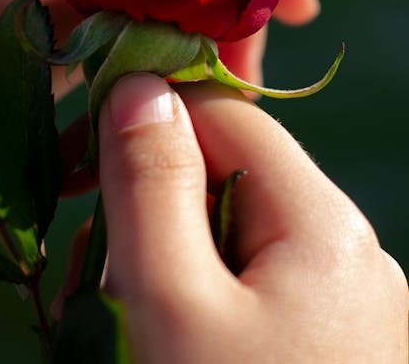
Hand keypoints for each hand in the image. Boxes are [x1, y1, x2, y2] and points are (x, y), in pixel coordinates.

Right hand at [74, 74, 406, 362]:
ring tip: (122, 321)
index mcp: (324, 223)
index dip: (150, 118)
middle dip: (149, 206)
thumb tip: (137, 86)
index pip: (225, 116)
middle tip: (97, 267)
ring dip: (160, 260)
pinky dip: (189, 302)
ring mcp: (337, 304)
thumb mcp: (170, 300)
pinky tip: (160, 347)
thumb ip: (151, 182)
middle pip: (225, 176)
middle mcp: (344, 252)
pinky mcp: (320, 344)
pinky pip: (243, 290)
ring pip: (226, 235)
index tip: (79, 156)